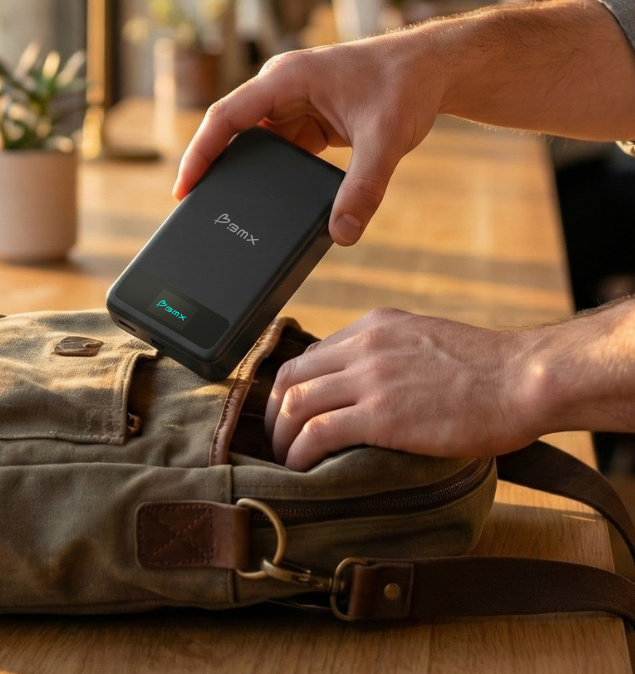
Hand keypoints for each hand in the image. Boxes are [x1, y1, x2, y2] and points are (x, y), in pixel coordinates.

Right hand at [173, 34, 444, 245]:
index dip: (200, 153)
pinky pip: (281, 149)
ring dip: (251, 174)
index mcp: (287, 79)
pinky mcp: (308, 119)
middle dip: (219, 169)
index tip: (184, 188)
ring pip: (258, 144)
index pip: (226, 117)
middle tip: (199, 209)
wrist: (434, 69)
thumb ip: (364, 189)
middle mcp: (283, 88)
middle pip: (235, 132)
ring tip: (234, 208)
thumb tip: (344, 233)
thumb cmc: (406, 85)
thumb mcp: (385, 140)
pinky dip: (277, 174)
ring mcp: (294, 103)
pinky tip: (275, 197)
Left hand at [265, 308, 544, 469]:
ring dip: (282, 438)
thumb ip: (388, 354)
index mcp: (373, 327)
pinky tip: (303, 470)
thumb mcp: (424, 341)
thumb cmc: (486, 369)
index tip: (293, 415)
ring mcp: (370, 377)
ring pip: (295, 403)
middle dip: (275, 412)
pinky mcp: (381, 414)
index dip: (293, 389)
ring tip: (287, 462)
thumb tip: (365, 385)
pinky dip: (300, 454)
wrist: (523, 379)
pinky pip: (317, 433)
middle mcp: (363, 345)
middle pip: (291, 376)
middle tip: (278, 440)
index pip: (311, 355)